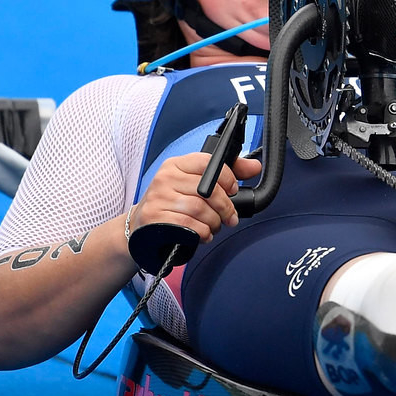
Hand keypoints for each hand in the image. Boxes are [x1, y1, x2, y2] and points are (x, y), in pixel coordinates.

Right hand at [130, 151, 262, 243]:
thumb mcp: (193, 183)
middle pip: (207, 190)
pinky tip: (203, 233)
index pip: (207, 162)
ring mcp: (158, 198)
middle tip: (229, 216)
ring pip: (200, 210)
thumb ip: (225, 173)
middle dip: (225, 207)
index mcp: (175, 165)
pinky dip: (202, 233)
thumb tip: (254, 166)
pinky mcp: (155, 218)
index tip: (233, 190)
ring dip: (214, 222)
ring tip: (213, 226)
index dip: (227, 177)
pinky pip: (189, 226)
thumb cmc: (172, 202)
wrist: (141, 224)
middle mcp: (165, 178)